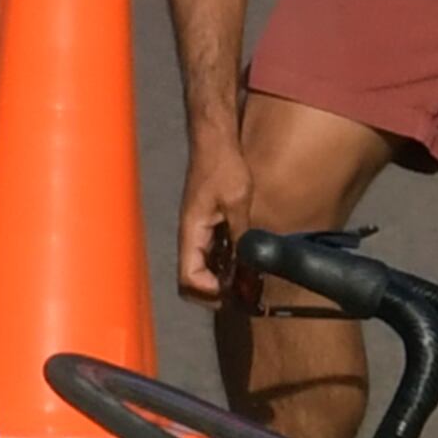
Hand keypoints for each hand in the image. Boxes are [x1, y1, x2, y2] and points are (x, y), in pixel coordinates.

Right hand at [173, 139, 249, 303]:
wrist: (215, 142)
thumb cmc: (222, 166)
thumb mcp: (238, 201)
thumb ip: (241, 233)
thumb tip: (248, 263)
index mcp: (191, 232)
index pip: (189, 277)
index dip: (209, 291)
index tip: (232, 290)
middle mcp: (190, 236)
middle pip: (191, 281)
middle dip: (213, 293)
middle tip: (240, 295)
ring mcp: (198, 232)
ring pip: (202, 269)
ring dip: (220, 280)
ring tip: (245, 282)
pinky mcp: (207, 225)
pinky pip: (211, 254)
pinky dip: (224, 264)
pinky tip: (244, 262)